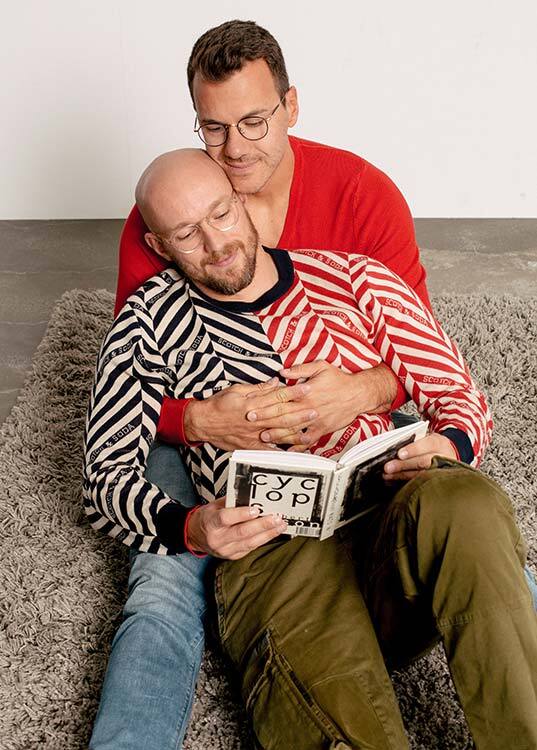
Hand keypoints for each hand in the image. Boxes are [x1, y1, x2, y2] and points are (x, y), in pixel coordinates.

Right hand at [183, 378, 318, 450]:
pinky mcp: (250, 445)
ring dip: (295, 432)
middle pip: (281, 415)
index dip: (293, 392)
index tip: (306, 388)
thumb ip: (258, 388)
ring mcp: (253, 433)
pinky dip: (282, 450)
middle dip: (300, 413)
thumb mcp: (237, 390)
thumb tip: (275, 382)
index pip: (277, 395)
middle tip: (315, 410)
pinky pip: (269, 449)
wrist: (203, 422)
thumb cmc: (218, 405)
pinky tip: (293, 451)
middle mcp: (255, 419)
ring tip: (310, 430)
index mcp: (252, 403)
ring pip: (278, 432)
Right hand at [186, 498, 286, 558]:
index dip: (241, 514)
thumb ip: (231, 502)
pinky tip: (272, 532)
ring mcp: (225, 550)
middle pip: (242, 532)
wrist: (196, 536)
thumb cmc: (207, 517)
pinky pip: (251, 548)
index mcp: (210, 523)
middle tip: (276, 518)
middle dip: (262, 525)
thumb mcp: (214, 506)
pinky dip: (263, 539)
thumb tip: (252, 497)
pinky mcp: (233, 556)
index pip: (226, 518)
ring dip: (268, 534)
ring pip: (250, 543)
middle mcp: (218, 539)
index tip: (256, 509)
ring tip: (280, 525)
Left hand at [247, 361, 396, 449]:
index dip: (265, 404)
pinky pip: (308, 440)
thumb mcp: (320, 367)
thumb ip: (300, 370)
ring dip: (278, 435)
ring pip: (293, 430)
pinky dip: (298, 446)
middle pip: (283, 416)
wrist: (358, 394)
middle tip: (251, 425)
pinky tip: (288, 449)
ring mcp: (315, 421)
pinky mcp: (322, 429)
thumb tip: (282, 372)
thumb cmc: (339, 379)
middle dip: (266, 421)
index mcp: (305, 393)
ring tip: (265, 438)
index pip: (280, 400)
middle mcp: (308, 408)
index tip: (252, 408)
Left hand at [382, 434, 456, 480]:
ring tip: (387, 475)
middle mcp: (443, 458)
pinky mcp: (436, 482)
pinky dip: (404, 483)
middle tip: (387, 467)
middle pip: (423, 462)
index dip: (413, 450)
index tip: (400, 454)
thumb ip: (413, 442)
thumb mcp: (427, 438)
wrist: (447, 456)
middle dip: (404, 465)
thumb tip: (393, 448)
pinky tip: (392, 481)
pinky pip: (419, 484)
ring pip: (420, 475)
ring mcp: (441, 472)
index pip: (428, 444)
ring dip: (401, 475)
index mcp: (439, 443)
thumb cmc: (431, 446)